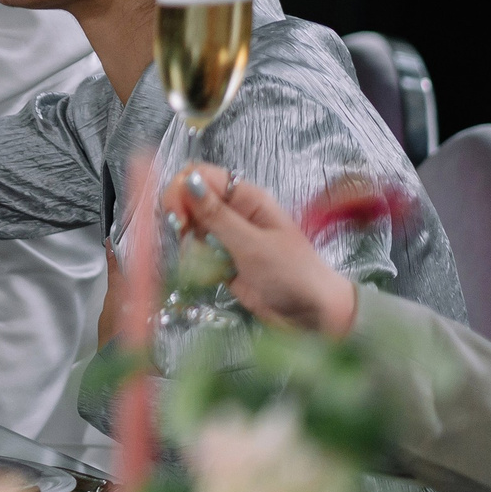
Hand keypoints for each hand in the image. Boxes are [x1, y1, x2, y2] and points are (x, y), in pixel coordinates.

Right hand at [160, 163, 359, 336]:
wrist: (313, 316)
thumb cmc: (291, 275)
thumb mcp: (253, 245)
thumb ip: (217, 216)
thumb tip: (188, 181)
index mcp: (247, 198)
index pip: (200, 175)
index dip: (182, 190)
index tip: (177, 217)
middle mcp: (235, 211)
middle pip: (190, 198)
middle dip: (181, 217)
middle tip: (185, 239)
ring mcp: (228, 236)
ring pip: (190, 226)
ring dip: (189, 242)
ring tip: (204, 261)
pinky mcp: (223, 259)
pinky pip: (197, 251)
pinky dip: (195, 260)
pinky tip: (208, 272)